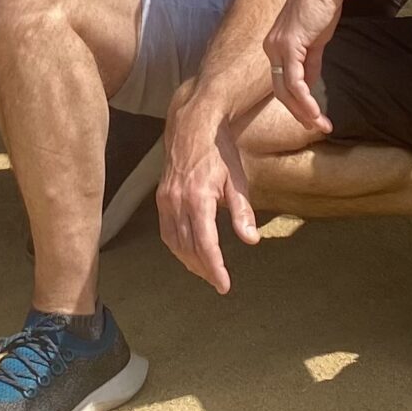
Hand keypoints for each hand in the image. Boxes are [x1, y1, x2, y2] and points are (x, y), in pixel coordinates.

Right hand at [158, 105, 259, 294]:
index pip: (205, 244)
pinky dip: (177, 246)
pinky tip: (189, 251)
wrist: (192, 125)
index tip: (224, 285)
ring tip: (206, 271)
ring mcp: (165, 199)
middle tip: (219, 282)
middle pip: (188, 248)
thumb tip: (251, 240)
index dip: (214, 268)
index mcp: (198, 198)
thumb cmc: (219, 150)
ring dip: (189, 261)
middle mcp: (177, 201)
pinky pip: (166, 230)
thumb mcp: (237, 180)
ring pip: (174, 242)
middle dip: (203, 269)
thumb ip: (242, 211)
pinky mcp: (161, 197)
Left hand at [262, 0, 347, 137]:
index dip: (296, 102)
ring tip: (320, 125)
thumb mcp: (315, 40)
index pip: (281, 81)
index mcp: (275, 45)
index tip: (311, 117)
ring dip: (303, 111)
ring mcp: (277, 47)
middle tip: (315, 127)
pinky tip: (315, 112)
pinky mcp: (289, 45)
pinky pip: (294, 81)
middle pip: (280, 90)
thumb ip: (310, 61)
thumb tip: (311, 82)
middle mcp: (271, 48)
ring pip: (285, 89)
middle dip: (298, 112)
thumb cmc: (322, 7)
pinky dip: (305, 99)